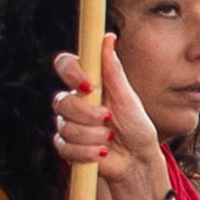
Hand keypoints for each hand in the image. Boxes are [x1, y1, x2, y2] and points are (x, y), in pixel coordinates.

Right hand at [52, 49, 174, 199]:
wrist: (137, 161)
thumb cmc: (137, 128)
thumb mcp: (128, 98)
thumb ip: (113, 70)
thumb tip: (108, 37)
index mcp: (89, 85)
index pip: (65, 65)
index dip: (71, 72)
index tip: (88, 83)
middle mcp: (75, 102)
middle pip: (61, 101)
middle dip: (87, 114)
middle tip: (108, 120)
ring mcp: (68, 124)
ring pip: (64, 126)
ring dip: (92, 136)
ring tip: (110, 139)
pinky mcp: (67, 146)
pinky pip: (64, 146)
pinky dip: (87, 152)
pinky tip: (102, 153)